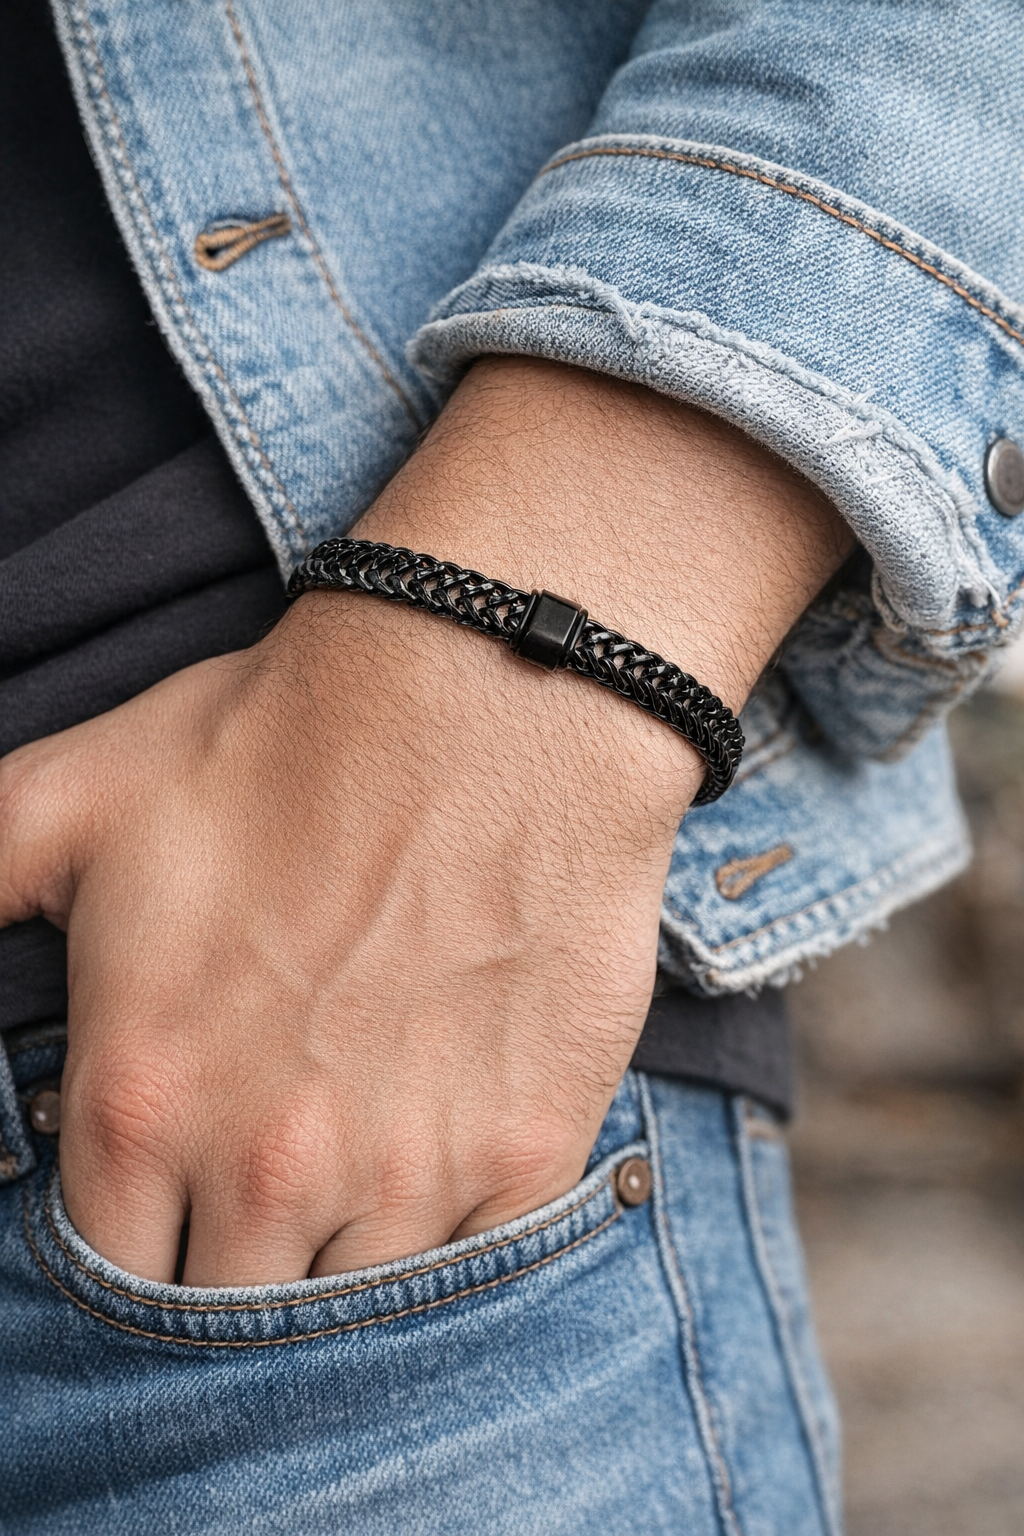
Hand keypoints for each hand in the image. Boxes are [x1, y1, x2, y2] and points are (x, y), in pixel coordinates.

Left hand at [0, 360, 850, 1284]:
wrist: (487, 698)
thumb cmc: (279, 740)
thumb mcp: (66, 801)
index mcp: (145, 1100)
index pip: (107, 1277)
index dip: (135, 1244)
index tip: (170, 1201)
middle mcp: (271, 1165)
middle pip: (231, 1313)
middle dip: (237, 1263)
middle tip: (267, 1181)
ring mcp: (410, 1171)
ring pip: (357, 1309)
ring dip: (349, 1257)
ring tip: (359, 1160)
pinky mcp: (525, 1151)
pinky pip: (480, 1265)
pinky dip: (454, 1237)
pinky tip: (443, 1150)